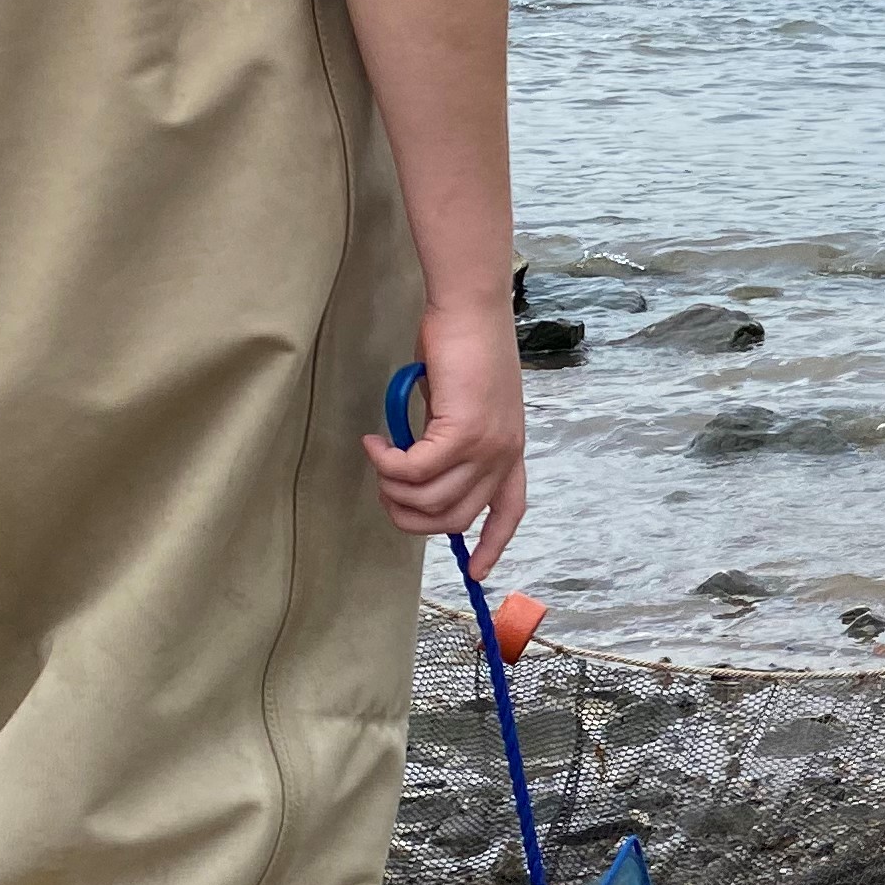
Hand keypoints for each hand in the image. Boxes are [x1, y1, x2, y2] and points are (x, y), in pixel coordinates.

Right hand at [365, 302, 530, 570]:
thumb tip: (419, 469)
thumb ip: (450, 441)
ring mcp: (487, 446)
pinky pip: (413, 470)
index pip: (510, 512)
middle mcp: (504, 455)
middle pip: (453, 519)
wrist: (470, 311)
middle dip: (409, 514)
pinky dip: (386, 462)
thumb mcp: (460, 406)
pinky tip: (374, 442)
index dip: (491, 545)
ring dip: (392, 487)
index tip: (475, 573)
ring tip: (379, 458)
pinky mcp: (463, 432)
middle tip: (385, 485)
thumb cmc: (461, 348)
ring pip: (429, 500)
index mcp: (510, 452)